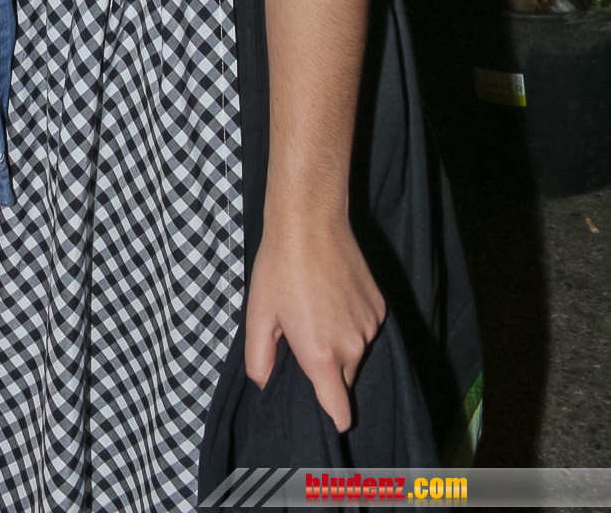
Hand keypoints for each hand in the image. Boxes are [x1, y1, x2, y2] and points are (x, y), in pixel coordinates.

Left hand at [244, 214, 385, 430]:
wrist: (310, 220)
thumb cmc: (279, 267)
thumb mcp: (258, 313)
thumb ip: (259, 359)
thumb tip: (264, 385)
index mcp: (322, 354)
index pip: (339, 410)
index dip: (332, 418)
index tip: (325, 416)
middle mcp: (352, 346)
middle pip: (344, 379)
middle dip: (327, 370)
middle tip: (303, 339)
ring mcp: (370, 326)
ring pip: (356, 352)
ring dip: (340, 344)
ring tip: (316, 311)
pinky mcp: (380, 307)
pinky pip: (366, 329)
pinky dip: (352, 323)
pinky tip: (333, 298)